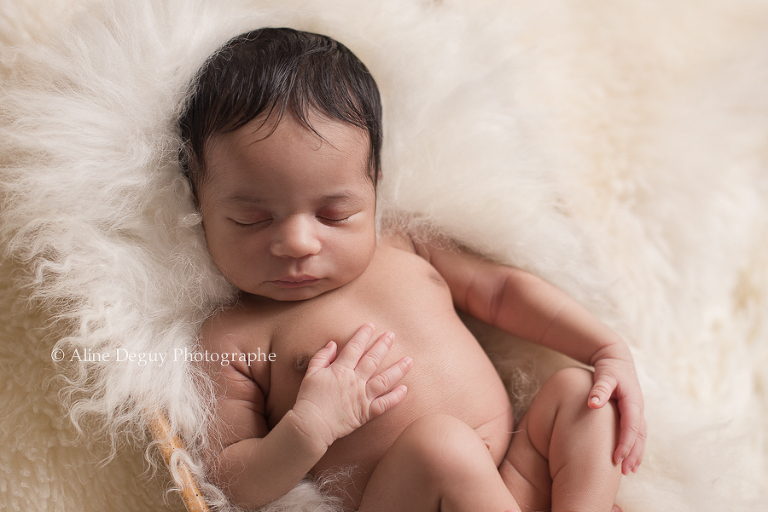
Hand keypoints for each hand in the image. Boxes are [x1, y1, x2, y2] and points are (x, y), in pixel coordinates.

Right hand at [291, 323, 412, 447]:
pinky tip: (405, 388)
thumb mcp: (311, 373)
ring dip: (397, 369)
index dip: (363, 335)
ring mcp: (362, 397)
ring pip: (384, 380)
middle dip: (383, 346)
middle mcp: (355, 381)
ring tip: (409, 360)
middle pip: (372, 360)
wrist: (311, 425)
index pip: (354, 348)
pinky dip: (396, 397)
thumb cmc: (309, 399)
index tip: (371, 326)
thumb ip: (322, 356)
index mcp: (340, 370)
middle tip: (392, 335)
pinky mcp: (366, 413)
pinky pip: (384, 404)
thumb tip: (333, 343)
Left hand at [588, 343, 645, 474]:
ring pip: (640, 437)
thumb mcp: (604, 375)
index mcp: (632, 401)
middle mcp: (638, 408)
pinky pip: (637, 433)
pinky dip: (636, 446)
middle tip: (625, 472)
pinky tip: (631, 458)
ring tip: (630, 471)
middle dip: (633, 454)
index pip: (631, 427)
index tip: (616, 459)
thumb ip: (599, 389)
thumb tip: (593, 404)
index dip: (625, 444)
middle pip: (639, 436)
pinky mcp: (633, 412)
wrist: (616, 358)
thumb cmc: (608, 367)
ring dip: (637, 453)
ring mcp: (637, 411)